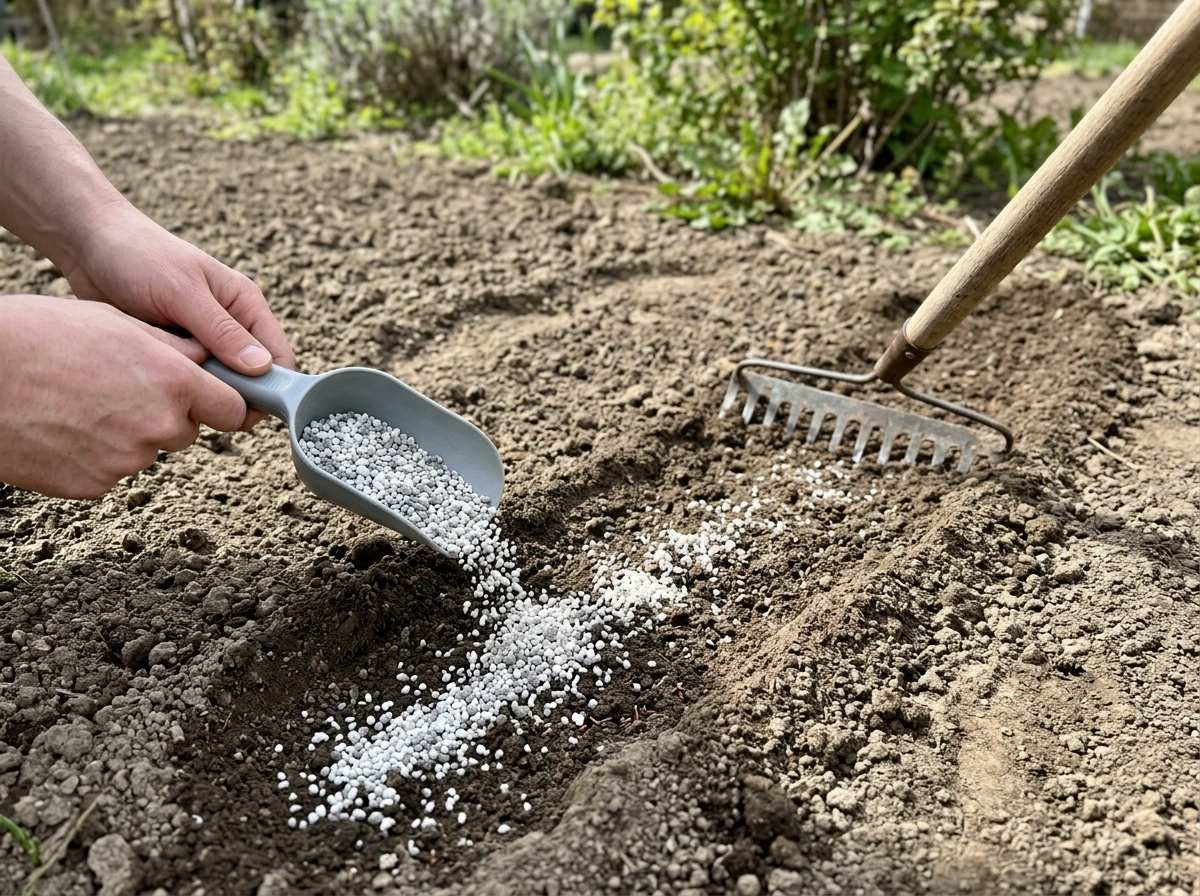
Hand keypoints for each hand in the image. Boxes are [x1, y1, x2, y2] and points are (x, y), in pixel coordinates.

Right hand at [0, 295, 247, 498]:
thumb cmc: (39, 337)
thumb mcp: (116, 323)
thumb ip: (173, 348)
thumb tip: (209, 360)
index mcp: (173, 381)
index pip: (231, 409)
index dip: (222, 402)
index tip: (214, 399)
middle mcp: (159, 425)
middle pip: (184, 430)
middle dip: (164, 414)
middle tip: (117, 388)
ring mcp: (127, 461)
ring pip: (144, 450)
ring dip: (125, 433)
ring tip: (78, 402)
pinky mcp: (94, 486)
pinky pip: (109, 471)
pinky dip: (92, 455)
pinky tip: (62, 427)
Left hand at [63, 200, 294, 427]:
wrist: (88, 244)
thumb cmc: (138, 255)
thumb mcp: (183, 293)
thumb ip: (223, 331)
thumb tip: (262, 368)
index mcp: (245, 304)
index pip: (278, 357)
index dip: (272, 388)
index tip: (247, 411)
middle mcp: (232, 324)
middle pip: (251, 377)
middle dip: (232, 395)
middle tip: (199, 402)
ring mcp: (204, 339)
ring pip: (219, 382)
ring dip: (203, 391)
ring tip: (174, 389)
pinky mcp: (178, 350)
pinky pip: (190, 379)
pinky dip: (180, 386)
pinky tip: (158, 384)